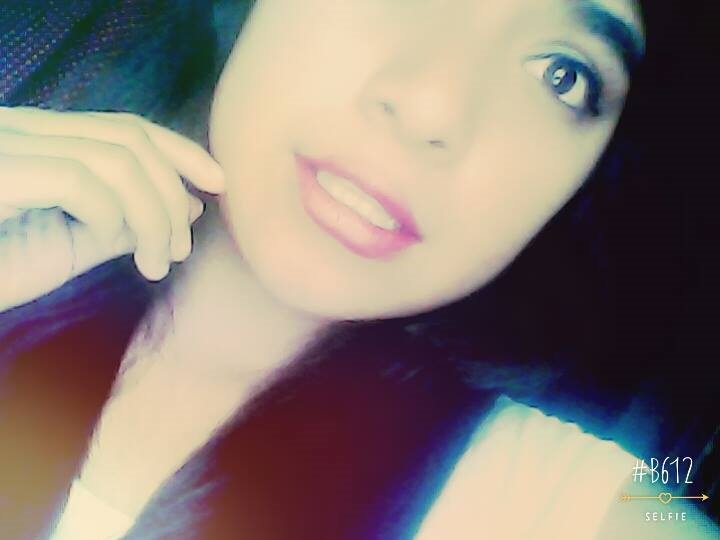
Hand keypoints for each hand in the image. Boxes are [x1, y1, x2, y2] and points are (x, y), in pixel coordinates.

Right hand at [0, 106, 224, 311]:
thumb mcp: (70, 246)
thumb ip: (124, 223)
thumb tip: (190, 207)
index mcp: (40, 138)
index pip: (125, 128)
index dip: (181, 151)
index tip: (218, 183)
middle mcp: (21, 128)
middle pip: (130, 138)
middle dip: (172, 194)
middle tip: (181, 249)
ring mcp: (6, 144)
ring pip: (116, 160)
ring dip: (152, 217)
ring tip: (154, 263)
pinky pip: (78, 180)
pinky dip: (109, 215)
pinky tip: (104, 241)